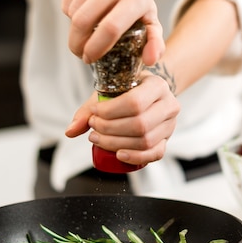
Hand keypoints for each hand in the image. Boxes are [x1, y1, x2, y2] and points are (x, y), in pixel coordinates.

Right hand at [61, 0, 164, 65]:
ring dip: (74, 28)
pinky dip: (69, 13)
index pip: (111, 28)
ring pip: (73, 12)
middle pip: (85, 20)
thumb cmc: (135, 5)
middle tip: (79, 52)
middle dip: (77, 43)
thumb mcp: (149, 23)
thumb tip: (151, 59)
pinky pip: (66, 0)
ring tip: (86, 30)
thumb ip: (154, 43)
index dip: (96, 47)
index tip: (89, 58)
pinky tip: (82, 11)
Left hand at [65, 75, 179, 165]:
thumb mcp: (110, 91)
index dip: (110, 111)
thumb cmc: (128, 90)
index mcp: (157, 85)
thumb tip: (70, 131)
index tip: (94, 113)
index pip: (135, 103)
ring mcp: (170, 124)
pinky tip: (118, 154)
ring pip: (145, 141)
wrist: (149, 94)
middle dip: (110, 129)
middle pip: (140, 124)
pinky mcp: (167, 140)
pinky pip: (155, 154)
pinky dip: (136, 157)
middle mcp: (169, 104)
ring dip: (117, 143)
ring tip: (98, 139)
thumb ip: (88, 110)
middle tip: (93, 128)